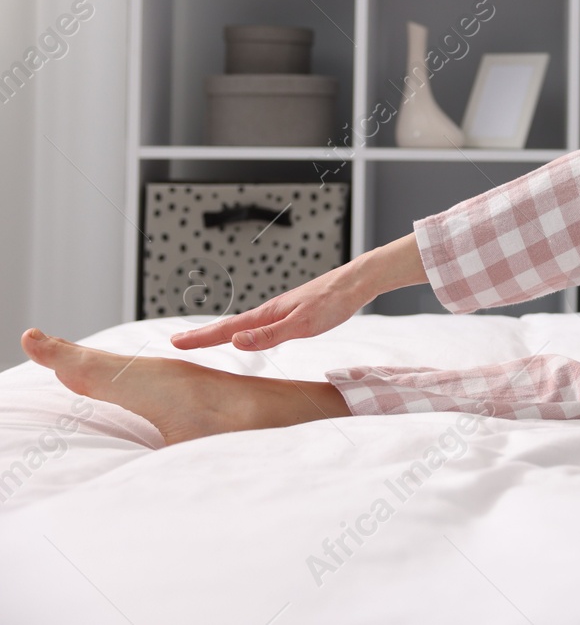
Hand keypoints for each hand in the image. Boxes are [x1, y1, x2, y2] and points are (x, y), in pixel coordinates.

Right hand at [169, 233, 426, 350]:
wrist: (357, 283)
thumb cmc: (333, 303)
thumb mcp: (303, 324)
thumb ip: (270, 335)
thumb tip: (236, 342)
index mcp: (268, 315)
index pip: (227, 329)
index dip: (201, 338)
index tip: (175, 343)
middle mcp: (270, 311)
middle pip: (230, 325)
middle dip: (204, 335)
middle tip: (179, 342)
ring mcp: (282, 311)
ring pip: (245, 324)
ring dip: (223, 332)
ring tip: (206, 340)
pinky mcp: (294, 312)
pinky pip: (261, 324)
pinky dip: (246, 330)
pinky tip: (252, 335)